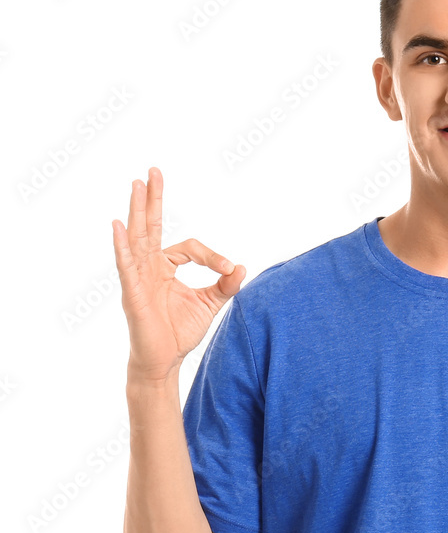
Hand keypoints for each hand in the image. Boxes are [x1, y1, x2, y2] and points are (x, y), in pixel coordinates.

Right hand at [112, 166, 245, 383]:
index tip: (229, 268)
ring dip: (137, 210)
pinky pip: (125, 263)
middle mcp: (148, 267)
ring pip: (137, 237)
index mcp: (165, 267)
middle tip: (153, 171)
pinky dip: (122, 244)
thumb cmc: (180, 332)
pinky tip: (119, 225)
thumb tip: (242, 267)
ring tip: (137, 184)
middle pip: (150, 226)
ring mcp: (137, 277)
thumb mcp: (209, 304)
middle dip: (152, 199)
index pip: (189, 247)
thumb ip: (225, 285)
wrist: (164, 361)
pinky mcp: (131, 291)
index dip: (212, 255)